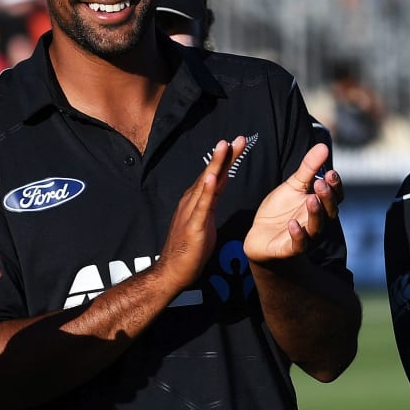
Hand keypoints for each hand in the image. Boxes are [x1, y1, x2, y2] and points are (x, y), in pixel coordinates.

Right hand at [158, 137, 245, 287]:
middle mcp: (191, 202)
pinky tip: (212, 177)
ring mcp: (191, 212)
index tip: (237, 144)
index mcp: (196, 202)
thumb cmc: (188, 250)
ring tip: (224, 146)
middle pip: (210, 174)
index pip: (214, 176)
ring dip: (215, 164)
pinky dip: (207, 189)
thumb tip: (218, 188)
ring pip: (206, 184)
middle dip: (224, 156)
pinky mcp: (193, 225)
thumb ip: (210, 204)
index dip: (225, 160)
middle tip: (237, 138)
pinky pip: (202, 205)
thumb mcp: (204, 222)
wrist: (172, 272)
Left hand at [243, 143, 339, 263]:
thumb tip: (322, 146)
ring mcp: (306, 236)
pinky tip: (292, 224)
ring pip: (316, 226)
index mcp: (320, 205)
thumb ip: (308, 168)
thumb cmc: (281, 210)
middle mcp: (318, 221)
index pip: (334, 195)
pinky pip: (298, 244)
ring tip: (311, 199)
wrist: (260, 236)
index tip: (330, 172)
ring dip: (315, 213)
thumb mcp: (293, 186)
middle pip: (329, 210)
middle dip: (326, 197)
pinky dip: (298, 235)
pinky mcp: (290, 248)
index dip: (334, 185)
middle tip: (321, 184)